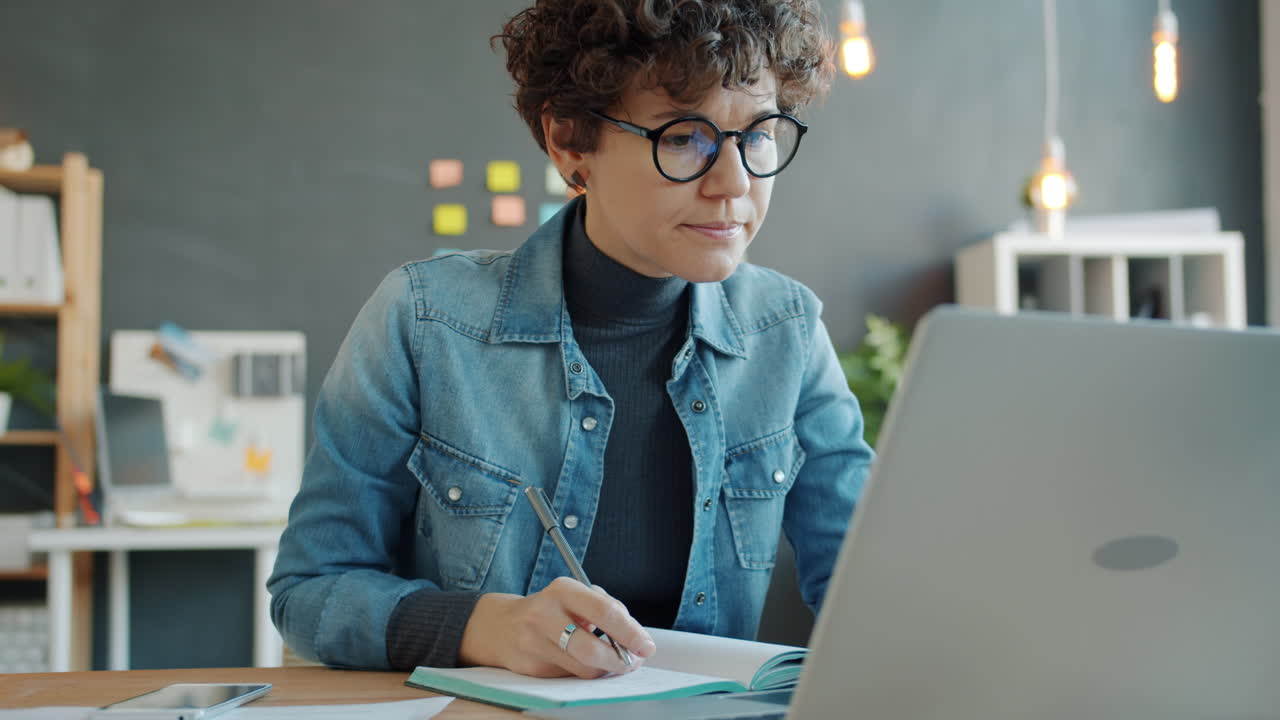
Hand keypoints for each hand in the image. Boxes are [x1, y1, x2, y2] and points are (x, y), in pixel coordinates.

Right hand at [458, 577, 656, 677]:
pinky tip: (587, 662)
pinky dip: (586, 672)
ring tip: (613, 662)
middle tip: (633, 662)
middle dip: (619, 660)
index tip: (647, 646)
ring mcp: (534, 643)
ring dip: (605, 669)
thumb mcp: (576, 595)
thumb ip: (605, 609)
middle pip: (591, 649)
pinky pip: (571, 676)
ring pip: (583, 669)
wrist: (502, 626)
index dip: (631, 632)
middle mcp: (545, 614)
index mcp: (562, 590)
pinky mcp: (531, 668)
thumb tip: (635, 639)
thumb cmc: (552, 608)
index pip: (605, 612)